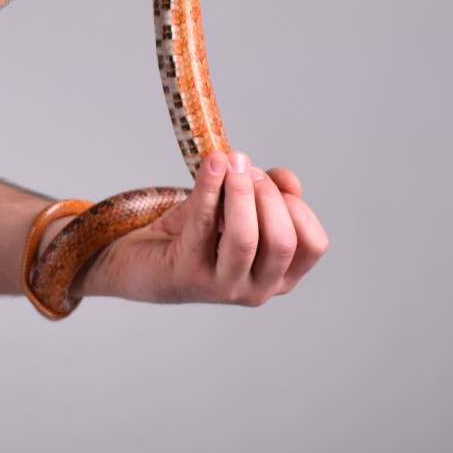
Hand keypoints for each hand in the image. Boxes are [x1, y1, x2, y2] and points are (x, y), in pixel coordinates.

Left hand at [71, 151, 328, 305]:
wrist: (138, 260)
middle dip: (267, 195)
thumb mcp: (237, 211)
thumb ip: (266, 194)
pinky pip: (203, 225)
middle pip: (282, 241)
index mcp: (280, 276)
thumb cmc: (194, 234)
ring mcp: (223, 287)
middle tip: (245, 166)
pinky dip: (208, 188)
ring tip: (229, 162)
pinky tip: (211, 164)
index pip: (313, 244)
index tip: (274, 179)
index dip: (298, 206)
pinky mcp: (188, 274)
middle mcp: (258, 290)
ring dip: (239, 192)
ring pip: (245, 238)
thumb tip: (288, 179)